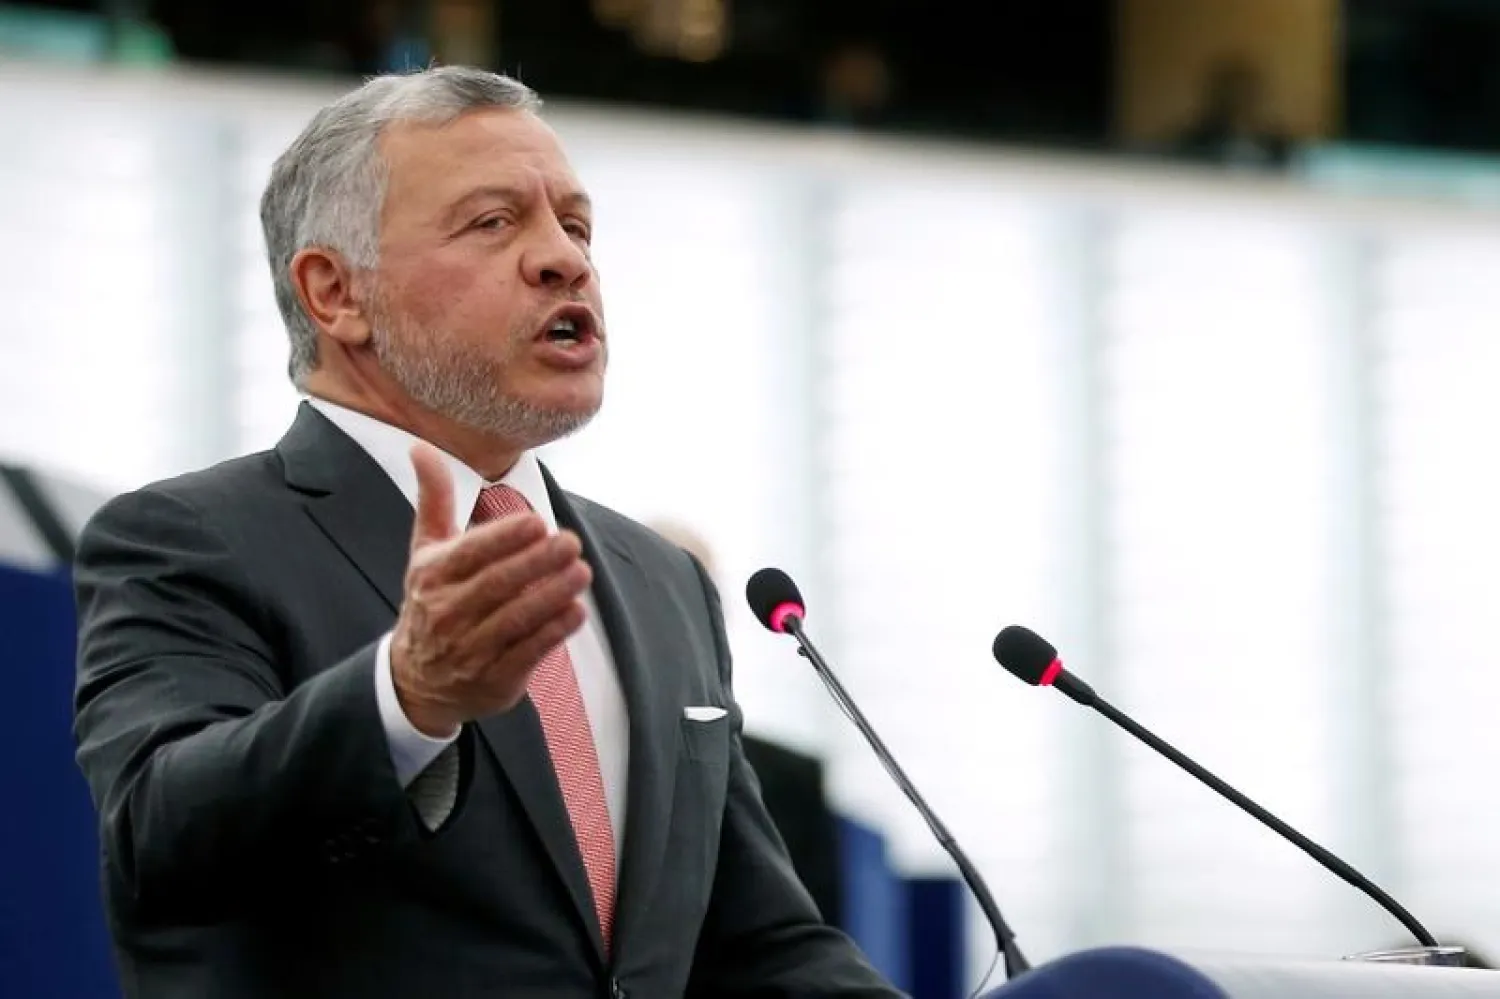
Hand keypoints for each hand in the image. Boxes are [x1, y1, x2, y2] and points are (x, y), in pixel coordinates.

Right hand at [390, 443, 590, 736]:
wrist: (417, 681)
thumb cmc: (432, 600)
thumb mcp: (425, 550)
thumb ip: (433, 499)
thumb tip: (422, 447)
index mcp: (432, 575)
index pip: (470, 553)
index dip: (505, 538)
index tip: (538, 522)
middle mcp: (447, 612)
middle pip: (497, 584)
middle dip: (537, 562)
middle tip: (572, 542)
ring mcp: (469, 649)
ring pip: (515, 619)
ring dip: (551, 595)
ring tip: (582, 572)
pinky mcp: (494, 679)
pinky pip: (527, 652)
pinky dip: (553, 632)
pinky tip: (577, 611)